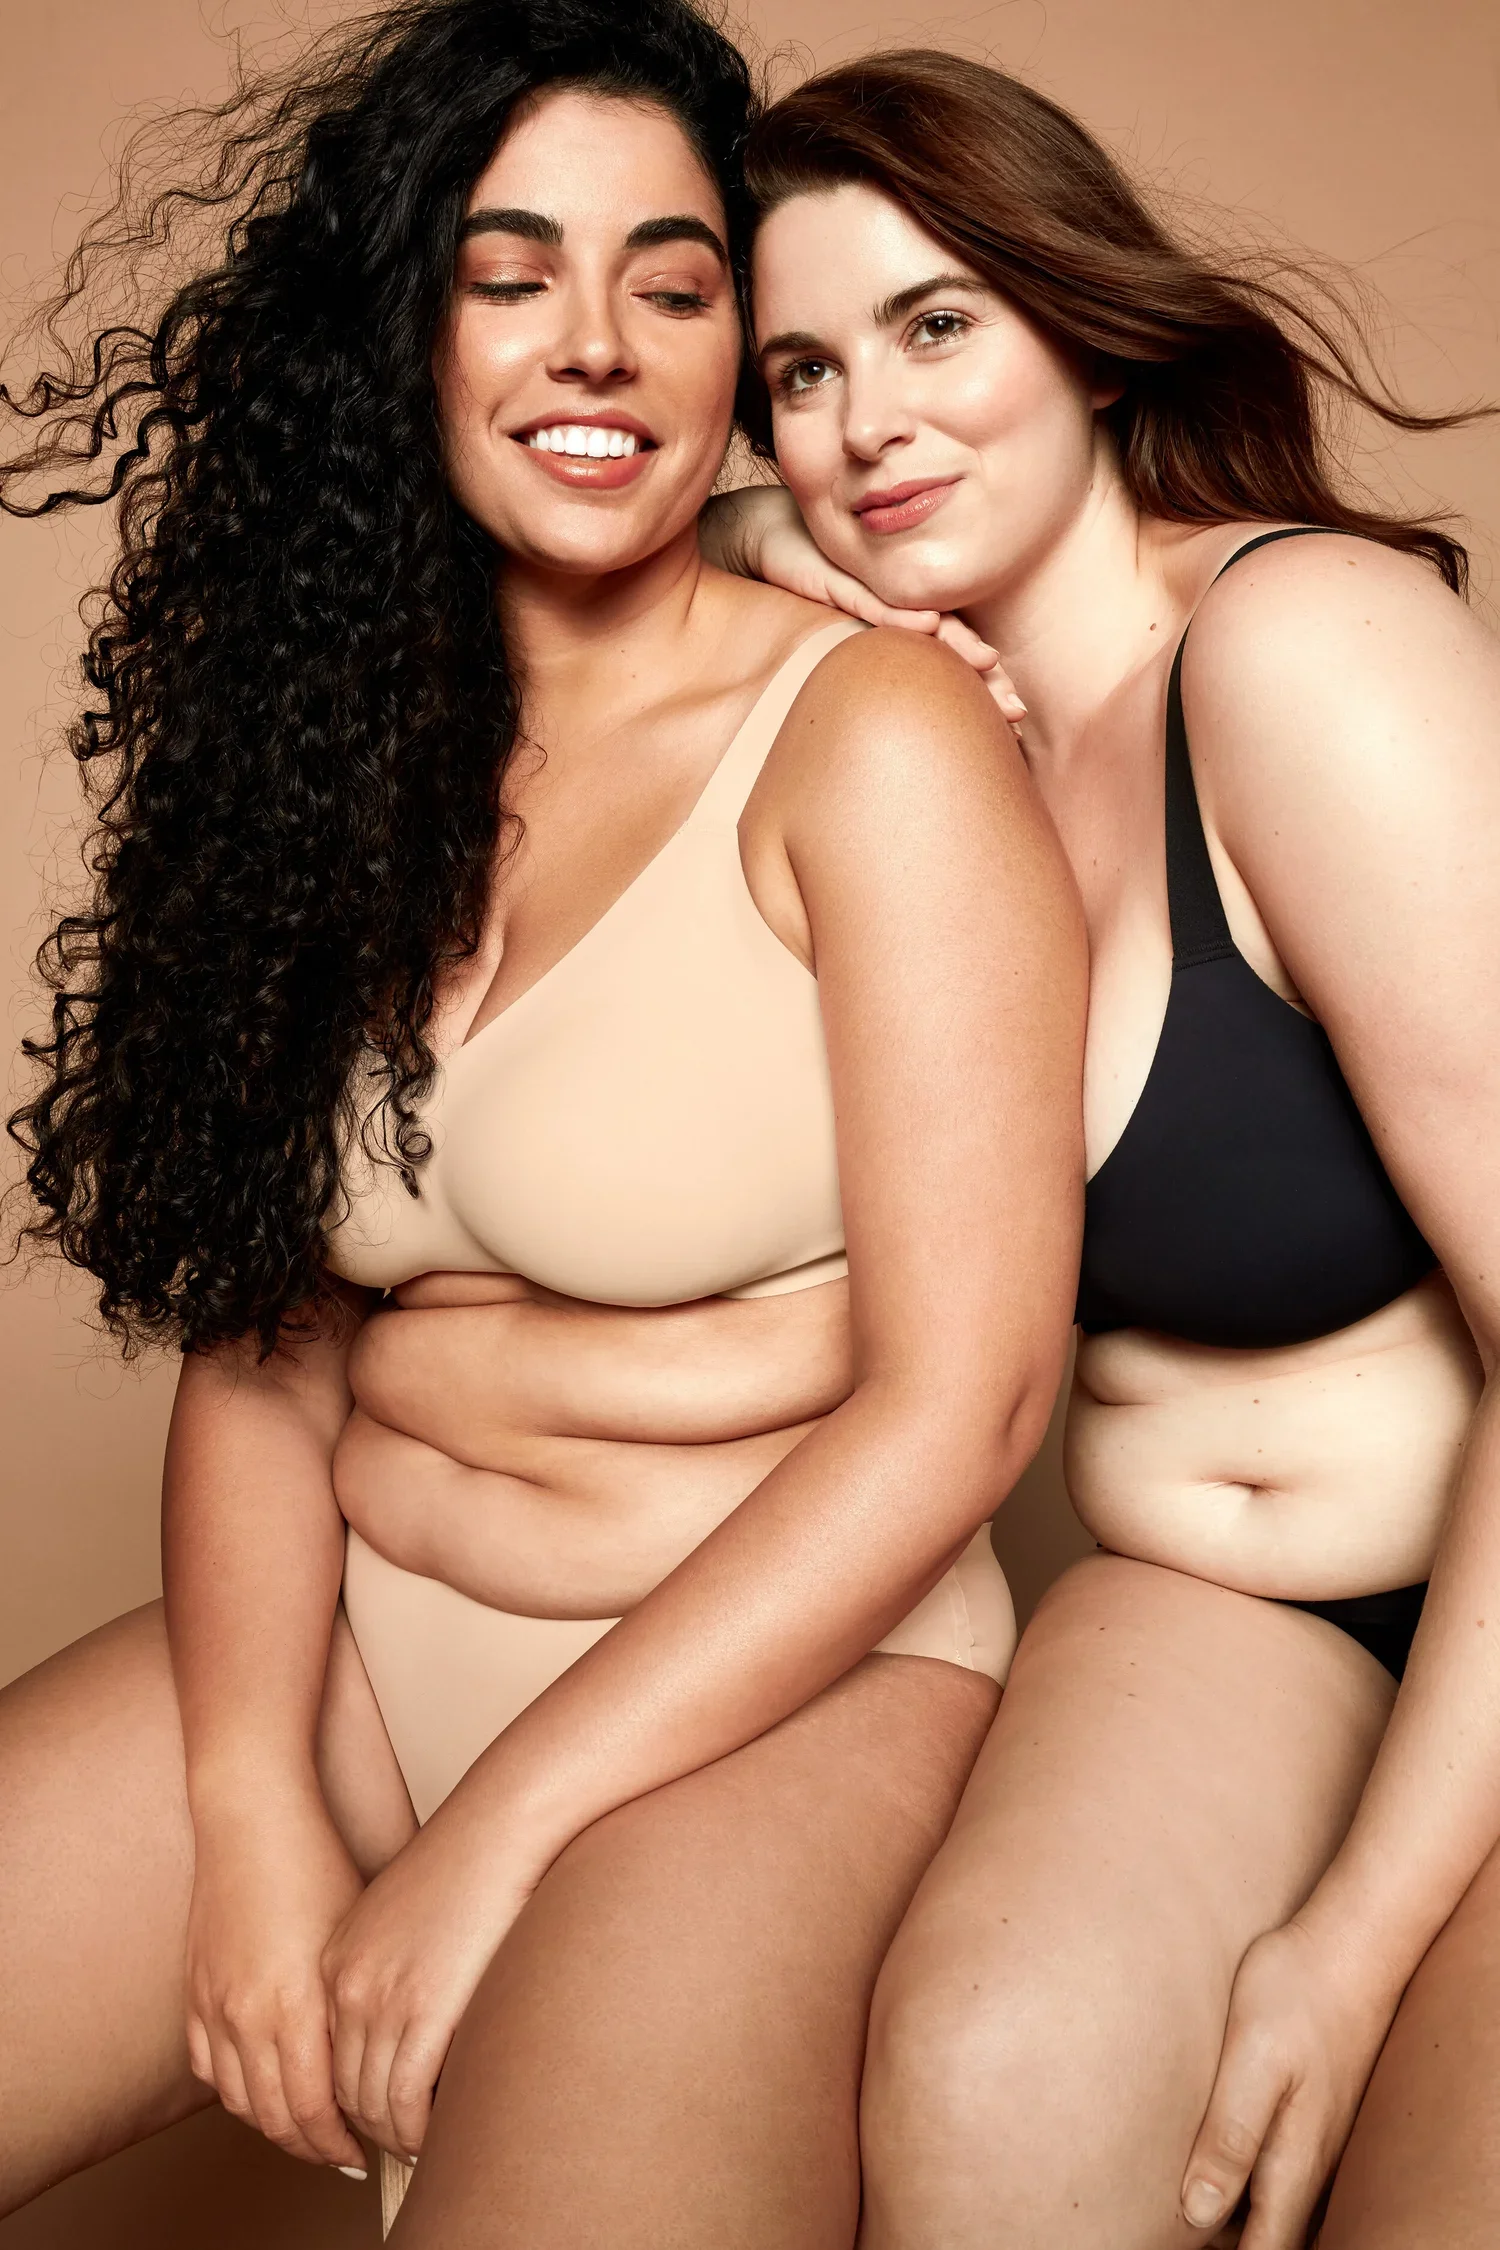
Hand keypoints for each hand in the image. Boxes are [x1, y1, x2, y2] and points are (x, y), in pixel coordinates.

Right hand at [186, 1789, 367, 2171]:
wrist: (252, 1817)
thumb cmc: (316, 1863)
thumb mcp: (354, 1941)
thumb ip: (353, 2011)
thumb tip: (373, 2065)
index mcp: (293, 2005)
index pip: (312, 2110)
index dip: (339, 2144)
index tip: (364, 2153)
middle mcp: (246, 2015)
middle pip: (274, 2117)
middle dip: (312, 2146)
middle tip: (342, 2155)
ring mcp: (213, 2005)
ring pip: (238, 2100)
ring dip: (273, 2125)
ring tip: (307, 2128)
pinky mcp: (194, 1990)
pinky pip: (207, 2067)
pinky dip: (235, 2090)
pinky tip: (261, 2089)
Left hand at [322, 1797, 537, 2158]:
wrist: (500, 1826)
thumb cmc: (470, 1863)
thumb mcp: (407, 1917)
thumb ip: (394, 1966)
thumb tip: (412, 2015)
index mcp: (336, 1960)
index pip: (323, 2055)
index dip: (345, 2097)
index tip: (372, 2118)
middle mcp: (344, 1983)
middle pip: (339, 2087)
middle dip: (365, 2128)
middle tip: (397, 2149)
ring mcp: (379, 1998)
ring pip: (370, 2102)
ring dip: (395, 2136)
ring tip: (422, 2148)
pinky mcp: (422, 2009)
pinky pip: (406, 2098)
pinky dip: (418, 2129)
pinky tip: (440, 2133)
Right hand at [699, 486, 1026, 738]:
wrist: (759, 537)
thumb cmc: (804, 585)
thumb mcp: (841, 630)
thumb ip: (875, 652)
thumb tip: (907, 712)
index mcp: (901, 620)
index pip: (951, 656)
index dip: (983, 685)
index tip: (1015, 719)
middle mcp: (894, 604)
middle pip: (950, 643)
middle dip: (985, 678)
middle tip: (1016, 711)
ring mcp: (870, 591)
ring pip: (924, 626)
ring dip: (958, 646)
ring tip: (988, 664)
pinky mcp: (839, 580)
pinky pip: (872, 601)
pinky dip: (900, 616)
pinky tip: (929, 625)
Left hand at [1180, 1919, 1403, 2248]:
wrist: (1351, 1941)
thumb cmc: (1297, 1990)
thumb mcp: (1251, 2058)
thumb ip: (1229, 2137)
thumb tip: (1199, 2212)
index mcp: (1296, 2157)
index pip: (1268, 2246)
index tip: (1185, 2248)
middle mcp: (1314, 2157)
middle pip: (1275, 2229)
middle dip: (1232, 2239)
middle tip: (1176, 2230)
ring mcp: (1320, 2132)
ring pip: (1280, 2198)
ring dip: (1240, 2209)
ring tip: (1188, 2197)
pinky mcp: (1317, 2106)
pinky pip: (1285, 2165)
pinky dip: (1255, 2177)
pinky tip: (1221, 2155)